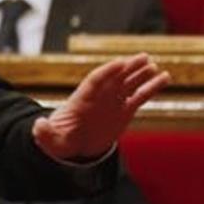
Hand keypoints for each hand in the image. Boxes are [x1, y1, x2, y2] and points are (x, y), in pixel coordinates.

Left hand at [32, 53, 170, 160]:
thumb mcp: (49, 139)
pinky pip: (140, 96)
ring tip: (154, 65)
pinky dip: (152, 87)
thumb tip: (38, 125)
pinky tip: (165, 77)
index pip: (95, 81)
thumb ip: (44, 133)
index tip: (119, 63)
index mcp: (81, 100)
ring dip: (141, 73)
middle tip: (143, 57)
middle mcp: (99, 97)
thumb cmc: (60, 140)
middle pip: (115, 77)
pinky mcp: (124, 110)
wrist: (73, 145)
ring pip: (129, 83)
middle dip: (128, 67)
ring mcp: (113, 101)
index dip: (107, 72)